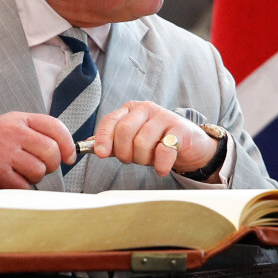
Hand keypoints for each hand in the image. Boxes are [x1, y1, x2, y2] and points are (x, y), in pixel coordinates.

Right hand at [0, 112, 75, 190]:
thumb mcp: (14, 124)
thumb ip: (40, 131)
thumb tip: (68, 150)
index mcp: (21, 119)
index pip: (55, 127)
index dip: (68, 144)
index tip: (70, 156)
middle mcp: (14, 134)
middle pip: (51, 151)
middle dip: (53, 163)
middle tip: (45, 166)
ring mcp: (5, 153)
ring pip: (39, 170)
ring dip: (37, 176)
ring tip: (24, 171)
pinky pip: (24, 185)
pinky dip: (23, 186)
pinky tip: (13, 178)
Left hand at [92, 101, 219, 178]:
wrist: (189, 143)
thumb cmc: (156, 141)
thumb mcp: (132, 139)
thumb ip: (112, 141)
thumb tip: (88, 145)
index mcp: (131, 109)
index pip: (111, 120)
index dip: (103, 138)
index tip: (102, 153)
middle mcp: (146, 109)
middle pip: (124, 131)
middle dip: (125, 152)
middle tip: (133, 159)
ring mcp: (164, 117)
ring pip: (142, 142)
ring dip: (143, 159)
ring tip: (150, 159)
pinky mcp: (180, 130)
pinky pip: (164, 150)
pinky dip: (160, 164)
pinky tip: (162, 168)